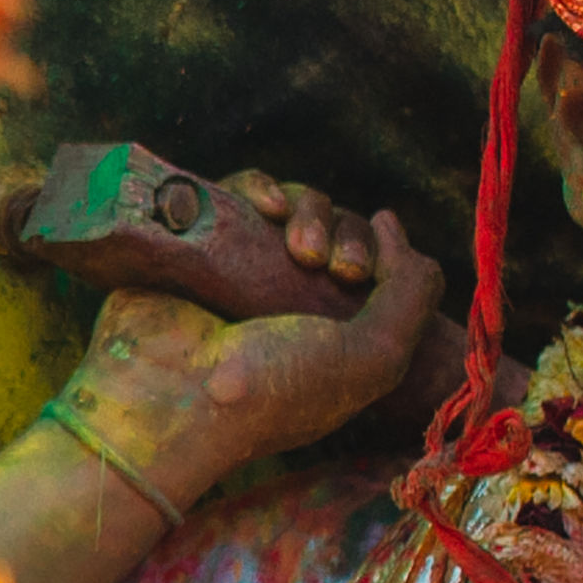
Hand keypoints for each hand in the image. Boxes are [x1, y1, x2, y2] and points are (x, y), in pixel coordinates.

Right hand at [54, 182, 445, 498]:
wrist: (170, 396)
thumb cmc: (274, 391)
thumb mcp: (372, 360)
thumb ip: (412, 296)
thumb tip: (390, 222)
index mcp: (335, 335)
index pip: (378, 269)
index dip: (385, 255)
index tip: (362, 273)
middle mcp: (292, 301)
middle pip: (341, 230)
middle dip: (347, 236)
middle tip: (332, 269)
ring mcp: (246, 270)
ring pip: (296, 206)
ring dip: (311, 211)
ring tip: (295, 246)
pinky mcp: (203, 242)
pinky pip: (242, 191)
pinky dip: (261, 186)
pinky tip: (267, 205)